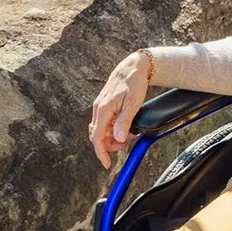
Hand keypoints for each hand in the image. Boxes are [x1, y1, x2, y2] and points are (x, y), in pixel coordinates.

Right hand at [88, 50, 151, 167]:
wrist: (133, 67)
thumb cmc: (133, 83)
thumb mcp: (133, 104)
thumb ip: (124, 122)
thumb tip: (119, 139)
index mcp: (103, 109)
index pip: (97, 137)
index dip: (101, 153)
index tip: (107, 164)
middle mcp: (99, 109)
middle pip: (98, 135)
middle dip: (109, 145)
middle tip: (125, 146)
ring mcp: (101, 106)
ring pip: (102, 129)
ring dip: (113, 136)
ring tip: (129, 135)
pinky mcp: (105, 105)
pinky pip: (106, 122)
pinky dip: (114, 128)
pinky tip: (126, 127)